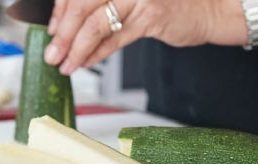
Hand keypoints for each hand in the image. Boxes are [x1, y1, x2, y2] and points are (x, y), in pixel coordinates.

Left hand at [44, 0, 217, 74]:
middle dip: (62, 34)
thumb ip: (103, 4)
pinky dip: (97, 53)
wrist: (207, 8)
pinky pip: (116, 39)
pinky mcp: (151, 17)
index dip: (59, 12)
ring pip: (97, 25)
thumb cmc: (168, 3)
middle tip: (52, 53)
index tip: (50, 30)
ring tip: (65, 64)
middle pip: (81, 6)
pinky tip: (85, 62)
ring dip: (76, 48)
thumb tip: (67, 24)